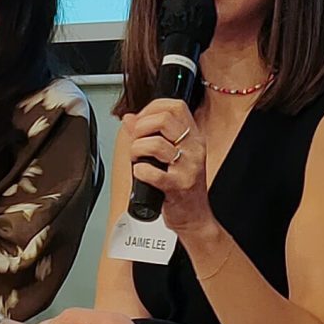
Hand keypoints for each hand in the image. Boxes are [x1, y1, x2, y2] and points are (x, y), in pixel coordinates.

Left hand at [120, 100, 212, 237]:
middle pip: (165, 119)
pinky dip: (139, 171)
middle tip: (136, 141)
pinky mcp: (178, 187)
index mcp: (193, 137)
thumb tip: (129, 118)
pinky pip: (152, 173)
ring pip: (155, 144)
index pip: (175, 106)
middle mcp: (194, 149)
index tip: (141, 122)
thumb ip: (151, 133)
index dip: (151, 109)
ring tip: (137, 159)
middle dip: (141, 128)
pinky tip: (141, 174)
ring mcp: (188, 167)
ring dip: (136, 150)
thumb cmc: (182, 186)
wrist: (194, 217)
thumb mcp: (173, 155)